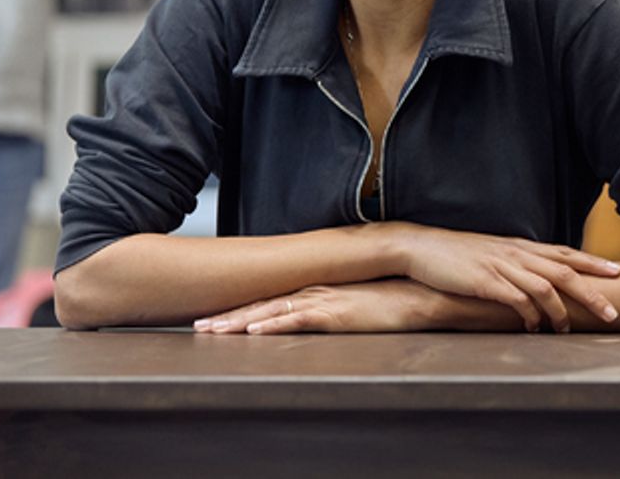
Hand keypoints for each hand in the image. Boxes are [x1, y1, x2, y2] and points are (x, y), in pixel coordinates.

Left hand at [194, 280, 436, 334]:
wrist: (420, 294)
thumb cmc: (393, 301)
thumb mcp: (355, 304)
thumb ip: (334, 308)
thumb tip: (318, 318)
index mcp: (317, 289)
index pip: (271, 299)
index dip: (241, 309)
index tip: (216, 317)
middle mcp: (314, 291)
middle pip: (262, 304)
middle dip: (228, 316)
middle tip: (199, 325)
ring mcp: (323, 301)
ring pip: (271, 311)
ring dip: (239, 321)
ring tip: (212, 330)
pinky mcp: (336, 314)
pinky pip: (298, 319)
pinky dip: (273, 323)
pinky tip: (254, 330)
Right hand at [394, 224, 619, 332]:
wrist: (423, 247)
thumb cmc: (459, 255)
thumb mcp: (495, 254)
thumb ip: (519, 264)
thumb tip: (542, 279)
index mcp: (521, 247)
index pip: (566, 254)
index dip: (593, 263)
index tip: (618, 273)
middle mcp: (517, 254)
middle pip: (565, 272)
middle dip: (592, 294)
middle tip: (613, 313)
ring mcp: (502, 267)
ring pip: (545, 287)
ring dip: (561, 312)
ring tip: (569, 330)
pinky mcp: (485, 282)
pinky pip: (516, 299)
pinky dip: (530, 315)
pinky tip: (534, 328)